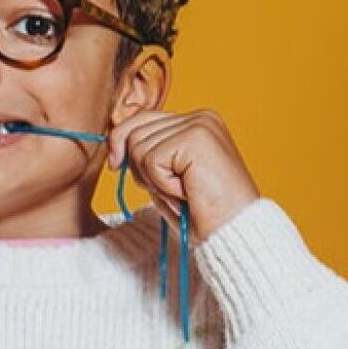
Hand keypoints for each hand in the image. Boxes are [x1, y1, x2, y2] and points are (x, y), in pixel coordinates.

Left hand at [105, 109, 259, 239]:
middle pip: (135, 129)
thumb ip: (147, 155)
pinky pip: (151, 161)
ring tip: (183, 191)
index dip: (122, 141)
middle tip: (170, 189)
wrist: (233, 232)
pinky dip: (163, 185)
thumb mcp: (167, 177)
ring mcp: (200, 124)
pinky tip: (188, 192)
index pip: (143, 118)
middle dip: (139, 166)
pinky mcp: (196, 138)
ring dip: (154, 179)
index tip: (115, 164)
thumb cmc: (204, 212)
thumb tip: (115, 144)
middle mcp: (201, 116)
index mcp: (198, 122)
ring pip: (138, 146)